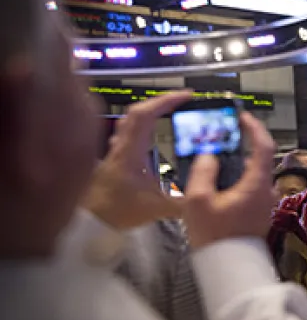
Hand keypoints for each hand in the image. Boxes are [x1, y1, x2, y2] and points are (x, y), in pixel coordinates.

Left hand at [82, 91, 191, 229]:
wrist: (87, 222)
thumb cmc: (115, 211)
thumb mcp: (156, 209)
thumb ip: (183, 203)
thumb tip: (205, 197)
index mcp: (130, 151)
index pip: (146, 114)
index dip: (167, 100)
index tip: (187, 96)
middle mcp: (121, 146)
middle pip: (138, 111)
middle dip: (161, 102)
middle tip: (182, 101)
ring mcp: (116, 152)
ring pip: (131, 121)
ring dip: (151, 112)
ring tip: (170, 113)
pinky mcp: (115, 160)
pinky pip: (129, 134)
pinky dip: (143, 128)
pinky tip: (152, 138)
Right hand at [183, 112, 276, 247]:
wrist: (228, 269)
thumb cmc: (215, 238)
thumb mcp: (198, 201)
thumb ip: (203, 172)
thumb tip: (208, 156)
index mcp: (257, 184)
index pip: (264, 146)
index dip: (254, 128)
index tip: (243, 118)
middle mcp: (267, 192)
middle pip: (256, 160)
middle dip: (238, 148)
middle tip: (219, 141)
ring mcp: (265, 204)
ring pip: (252, 176)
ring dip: (235, 167)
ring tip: (212, 165)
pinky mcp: (259, 214)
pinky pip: (250, 189)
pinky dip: (236, 182)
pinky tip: (217, 187)